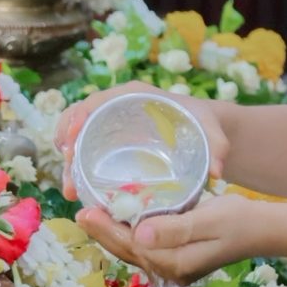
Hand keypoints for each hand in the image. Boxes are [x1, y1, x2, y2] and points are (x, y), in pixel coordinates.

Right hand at [55, 82, 229, 199]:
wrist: (202, 131)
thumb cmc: (203, 124)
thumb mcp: (211, 131)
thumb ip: (217, 147)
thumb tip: (217, 172)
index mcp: (135, 96)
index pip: (98, 100)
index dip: (79, 117)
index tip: (71, 139)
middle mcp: (117, 107)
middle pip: (81, 120)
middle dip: (69, 146)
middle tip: (70, 177)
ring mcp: (111, 125)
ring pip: (78, 138)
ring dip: (70, 162)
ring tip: (71, 190)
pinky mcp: (110, 143)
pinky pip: (85, 150)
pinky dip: (76, 166)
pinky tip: (76, 188)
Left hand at [74, 193, 257, 285]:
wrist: (264, 230)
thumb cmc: (240, 219)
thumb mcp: (209, 218)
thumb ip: (175, 228)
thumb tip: (139, 234)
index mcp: (175, 262)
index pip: (132, 245)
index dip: (106, 229)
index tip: (86, 211)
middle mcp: (171, 271)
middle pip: (129, 252)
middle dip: (104, 233)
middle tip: (81, 212)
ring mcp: (175, 268)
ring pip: (135, 252)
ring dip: (114, 235)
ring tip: (94, 216)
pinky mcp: (179, 260)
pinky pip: (147, 249)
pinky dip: (130, 236)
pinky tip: (121, 222)